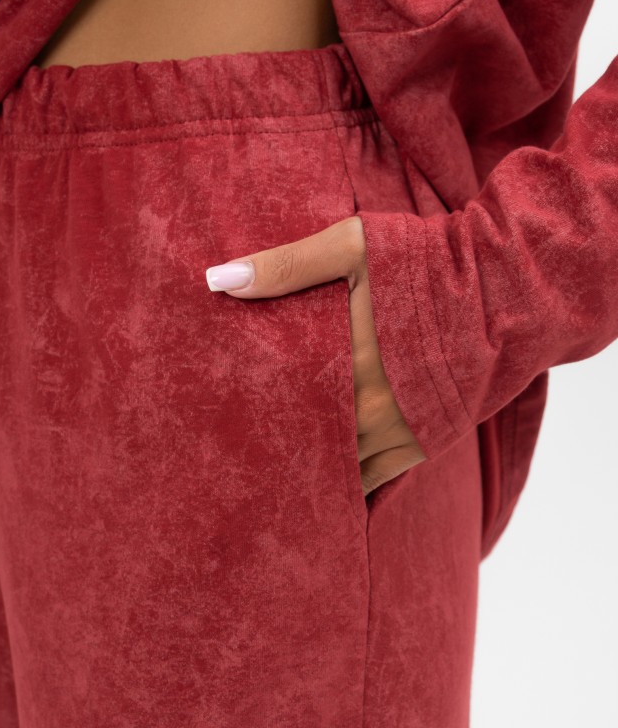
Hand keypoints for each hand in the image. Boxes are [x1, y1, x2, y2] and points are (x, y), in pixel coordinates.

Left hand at [205, 216, 426, 495]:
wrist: (509, 286)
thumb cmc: (429, 260)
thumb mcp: (354, 247)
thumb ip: (287, 266)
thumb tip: (218, 282)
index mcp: (346, 365)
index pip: (282, 408)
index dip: (253, 420)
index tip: (224, 427)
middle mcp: (372, 409)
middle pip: (310, 444)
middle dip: (280, 449)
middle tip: (244, 457)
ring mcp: (405, 430)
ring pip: (344, 468)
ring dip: (316, 468)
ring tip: (281, 476)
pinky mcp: (432, 438)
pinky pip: (381, 476)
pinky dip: (354, 480)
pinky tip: (331, 480)